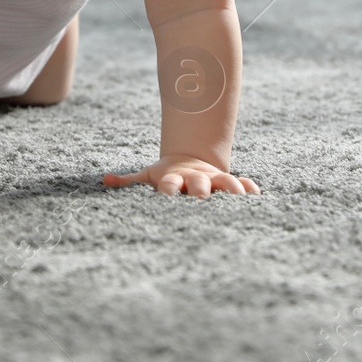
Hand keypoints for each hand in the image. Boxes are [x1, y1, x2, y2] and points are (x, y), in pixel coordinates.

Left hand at [102, 154, 259, 197]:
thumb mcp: (147, 175)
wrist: (190, 160)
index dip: (167, 190)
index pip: (168, 185)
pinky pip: (242, 182)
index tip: (167, 198)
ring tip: (238, 197)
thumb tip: (105, 180)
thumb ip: (128, 181)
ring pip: (224, 182)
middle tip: (203, 201)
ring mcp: (212, 179)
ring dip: (230, 189)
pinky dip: (248, 188)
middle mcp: (193, 179)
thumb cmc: (165, 176)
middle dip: (200, 191)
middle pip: (197, 184)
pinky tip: (255, 195)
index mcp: (171, 179)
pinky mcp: (228, 181)